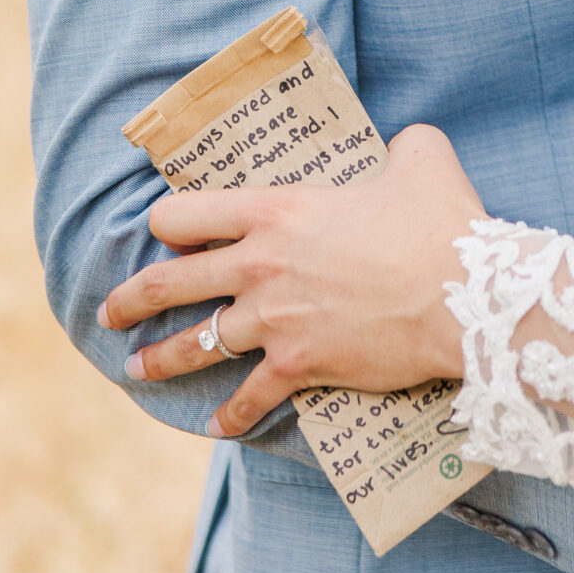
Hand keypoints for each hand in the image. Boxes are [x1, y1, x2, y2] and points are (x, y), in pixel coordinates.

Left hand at [98, 125, 480, 437]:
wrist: (462, 295)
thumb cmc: (441, 220)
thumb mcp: (422, 155)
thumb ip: (402, 146)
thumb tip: (405, 148)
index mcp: (277, 210)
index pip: (189, 212)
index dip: (168, 221)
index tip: (160, 231)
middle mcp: (260, 265)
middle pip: (174, 281)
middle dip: (134, 296)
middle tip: (111, 309)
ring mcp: (274, 321)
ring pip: (196, 343)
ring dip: (161, 358)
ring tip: (137, 368)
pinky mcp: (298, 367)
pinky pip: (249, 398)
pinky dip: (231, 416)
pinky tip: (217, 426)